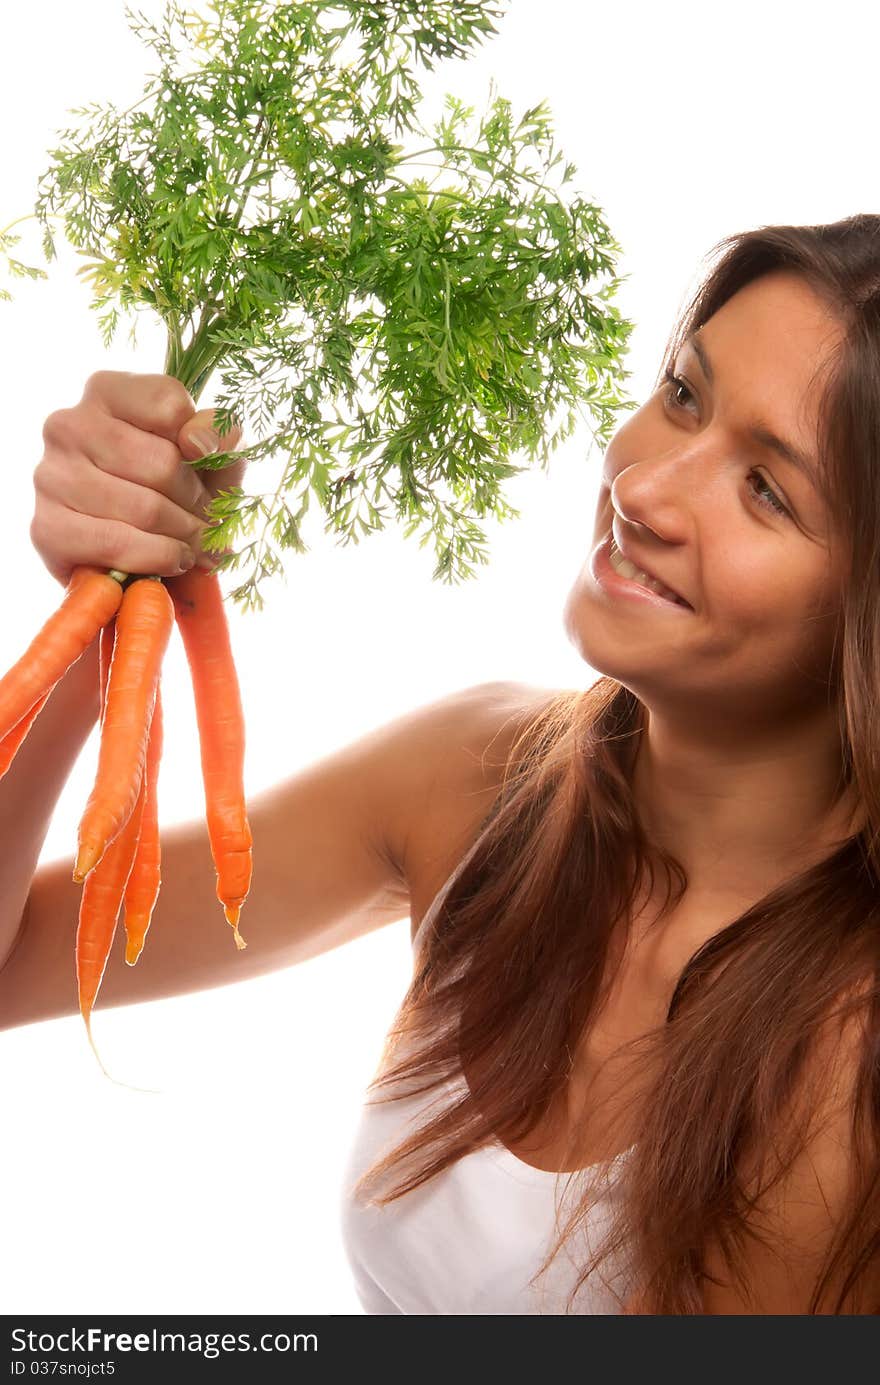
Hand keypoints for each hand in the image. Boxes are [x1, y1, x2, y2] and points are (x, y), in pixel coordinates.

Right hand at [30, 371, 245, 587]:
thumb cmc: (175, 492)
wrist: (134, 557)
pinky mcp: (47, 527)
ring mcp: (50, 475)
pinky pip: (117, 543)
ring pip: (144, 508)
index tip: (207, 473)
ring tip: (195, 545)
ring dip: (184, 536)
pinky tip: (172, 559)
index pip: (169, 405)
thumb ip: (220, 434)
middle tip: (208, 523)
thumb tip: (199, 442)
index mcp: (106, 391)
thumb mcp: (211, 455)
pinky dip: (157, 558)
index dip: (204, 448)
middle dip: (198, 503)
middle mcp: (68, 424)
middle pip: (162, 463)